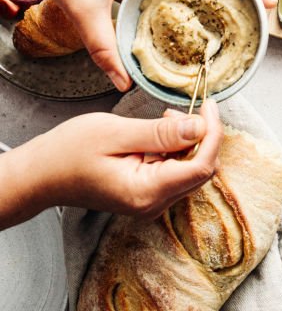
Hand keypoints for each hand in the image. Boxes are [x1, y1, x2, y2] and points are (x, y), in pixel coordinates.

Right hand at [1, 101, 222, 228]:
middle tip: (180, 110)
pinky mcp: (148, 195)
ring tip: (163, 119)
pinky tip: (156, 135)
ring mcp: (152, 203)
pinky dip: (174, 150)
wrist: (40, 176)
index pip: (202, 166)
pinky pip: (176, 172)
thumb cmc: (67, 153)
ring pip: (191, 170)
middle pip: (202, 169)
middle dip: (201, 136)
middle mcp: (154, 204)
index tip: (209, 106)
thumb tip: (200, 127)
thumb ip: (160, 133)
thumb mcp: (115, 133)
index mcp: (147, 192)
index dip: (213, 134)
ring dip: (187, 142)